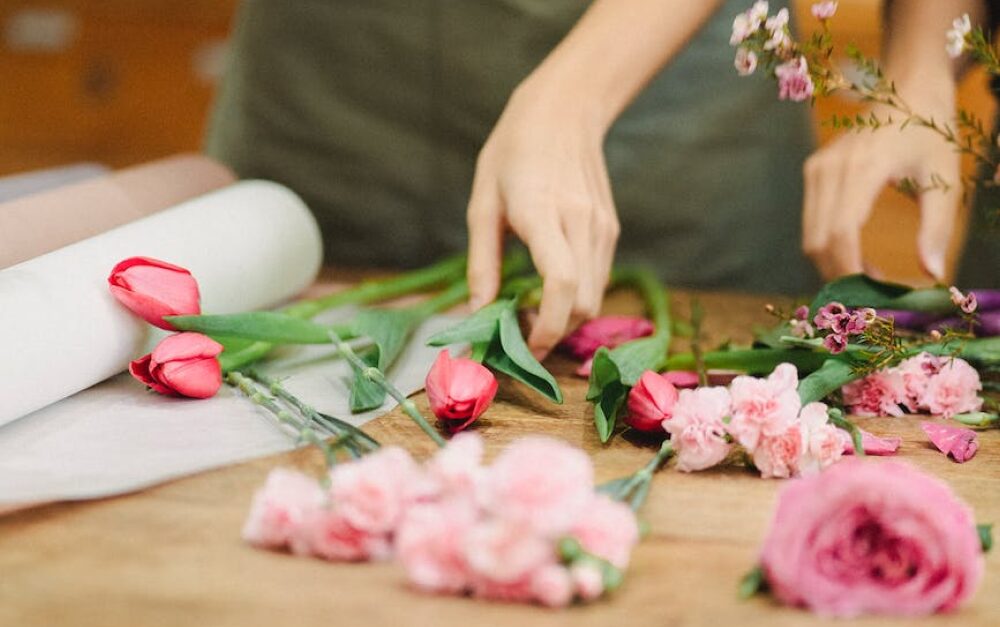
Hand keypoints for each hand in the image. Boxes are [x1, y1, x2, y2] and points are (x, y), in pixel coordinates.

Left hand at [466, 74, 619, 358]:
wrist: (564, 111)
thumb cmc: (512, 153)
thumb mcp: (482, 203)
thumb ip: (482, 263)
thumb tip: (479, 314)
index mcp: (543, 213)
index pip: (561, 284)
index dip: (548, 327)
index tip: (525, 348)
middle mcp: (581, 224)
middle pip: (583, 304)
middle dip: (554, 332)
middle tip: (518, 334)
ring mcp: (602, 228)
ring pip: (595, 298)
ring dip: (565, 318)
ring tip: (531, 312)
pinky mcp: (611, 230)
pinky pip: (598, 279)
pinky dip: (576, 298)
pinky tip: (549, 289)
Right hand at [802, 94, 960, 280]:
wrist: (907, 88)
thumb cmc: (931, 132)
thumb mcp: (944, 179)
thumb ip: (938, 228)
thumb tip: (933, 273)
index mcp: (864, 168)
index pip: (843, 233)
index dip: (851, 270)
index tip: (872, 295)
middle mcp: (831, 169)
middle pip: (819, 241)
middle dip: (841, 275)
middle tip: (874, 293)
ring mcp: (817, 170)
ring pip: (810, 237)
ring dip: (834, 264)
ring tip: (870, 273)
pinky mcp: (813, 172)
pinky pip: (812, 223)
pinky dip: (829, 247)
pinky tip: (858, 254)